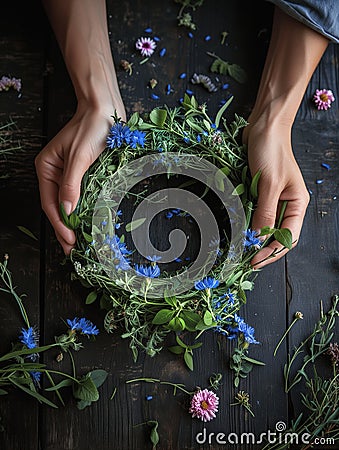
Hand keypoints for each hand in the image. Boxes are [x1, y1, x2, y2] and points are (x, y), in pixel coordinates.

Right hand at [35, 102, 125, 253]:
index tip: (69, 242)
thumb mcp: (80, 157)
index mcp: (46, 168)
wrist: (105, 108)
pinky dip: (84, 211)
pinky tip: (89, 223)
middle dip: (65, 229)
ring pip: (69, 204)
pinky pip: (81, 196)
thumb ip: (71, 185)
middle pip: (58, 207)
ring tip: (80, 243)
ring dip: (74, 223)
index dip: (59, 225)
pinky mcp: (84, 174)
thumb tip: (67, 212)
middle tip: (73, 251)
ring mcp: (69, 174)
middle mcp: (55, 173)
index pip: (50, 203)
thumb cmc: (91, 127)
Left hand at [243, 116, 309, 267]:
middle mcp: (286, 204)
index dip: (272, 252)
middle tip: (245, 260)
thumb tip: (259, 238)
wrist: (263, 126)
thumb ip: (265, 212)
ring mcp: (272, 199)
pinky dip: (246, 223)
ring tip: (240, 250)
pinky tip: (237, 230)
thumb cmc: (271, 150)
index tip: (255, 261)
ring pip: (264, 226)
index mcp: (297, 203)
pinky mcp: (259, 193)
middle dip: (262, 249)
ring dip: (253, 238)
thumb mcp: (269, 183)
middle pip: (276, 235)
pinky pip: (253, 213)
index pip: (288, 237)